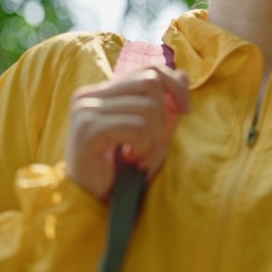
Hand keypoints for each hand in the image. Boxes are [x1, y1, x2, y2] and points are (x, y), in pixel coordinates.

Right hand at [65, 67, 189, 202]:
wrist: (89, 201)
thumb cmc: (120, 170)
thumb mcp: (150, 135)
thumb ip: (165, 106)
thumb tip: (184, 74)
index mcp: (101, 92)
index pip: (149, 70)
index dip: (175, 86)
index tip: (185, 111)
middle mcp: (89, 95)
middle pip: (150, 82)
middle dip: (164, 116)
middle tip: (153, 144)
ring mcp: (86, 110)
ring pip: (147, 107)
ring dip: (153, 139)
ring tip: (139, 157)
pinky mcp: (89, 129)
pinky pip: (137, 127)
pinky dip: (143, 146)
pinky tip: (131, 160)